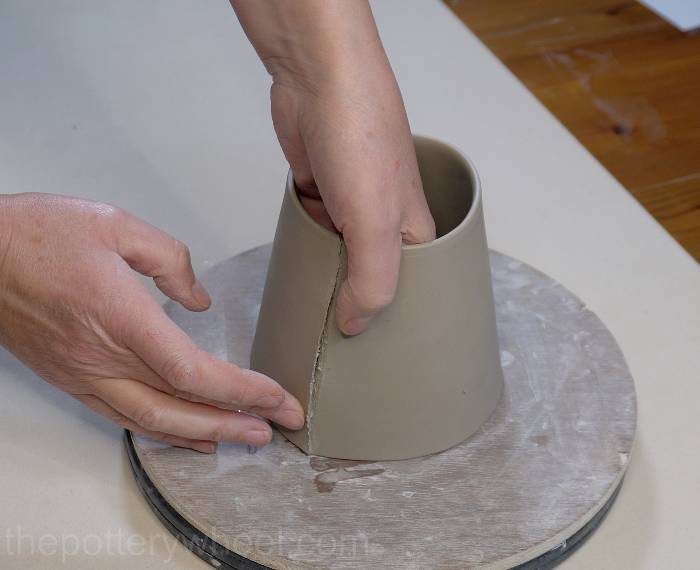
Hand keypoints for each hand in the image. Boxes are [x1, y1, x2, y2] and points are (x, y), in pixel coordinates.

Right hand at [0, 194, 303, 452]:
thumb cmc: (37, 234)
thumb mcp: (116, 226)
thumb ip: (170, 260)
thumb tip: (198, 298)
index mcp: (121, 317)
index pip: (194, 372)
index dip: (242, 390)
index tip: (277, 397)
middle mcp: (103, 357)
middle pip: (180, 406)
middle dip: (235, 421)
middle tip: (275, 427)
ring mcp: (84, 374)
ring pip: (152, 420)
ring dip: (203, 434)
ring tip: (242, 438)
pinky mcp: (71, 378)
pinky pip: (122, 416)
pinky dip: (162, 430)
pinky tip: (188, 434)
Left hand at [232, 0, 435, 334]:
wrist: (316, 77)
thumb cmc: (361, 135)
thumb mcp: (375, 221)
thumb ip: (371, 280)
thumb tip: (353, 325)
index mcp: (414, 230)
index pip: (412, 289)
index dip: (397, 319)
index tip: (376, 351)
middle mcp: (384, 221)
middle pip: (372, 276)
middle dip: (356, 304)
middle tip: (337, 343)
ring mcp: (349, 207)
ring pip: (340, 258)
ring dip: (327, 279)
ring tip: (312, 317)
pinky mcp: (318, 193)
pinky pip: (313, 234)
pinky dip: (306, 251)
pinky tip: (295, 272)